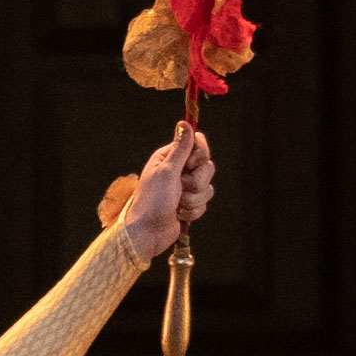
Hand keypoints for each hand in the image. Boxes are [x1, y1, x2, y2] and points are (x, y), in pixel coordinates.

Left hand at [104, 122, 215, 267]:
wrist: (148, 232)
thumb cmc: (152, 200)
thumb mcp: (166, 170)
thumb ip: (180, 148)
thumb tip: (184, 123)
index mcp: (170, 157)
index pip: (198, 144)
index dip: (199, 155)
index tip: (189, 165)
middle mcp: (178, 170)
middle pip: (207, 167)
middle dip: (196, 182)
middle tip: (179, 188)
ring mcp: (184, 188)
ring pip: (207, 187)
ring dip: (193, 199)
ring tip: (177, 204)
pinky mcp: (189, 204)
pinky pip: (204, 203)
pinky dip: (192, 211)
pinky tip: (178, 214)